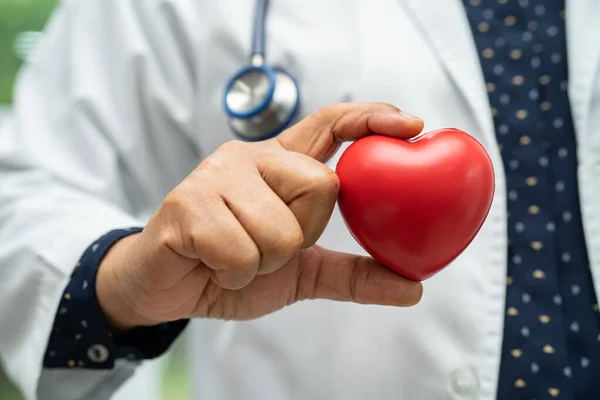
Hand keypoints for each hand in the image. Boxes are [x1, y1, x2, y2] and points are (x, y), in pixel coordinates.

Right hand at [96, 103, 424, 330]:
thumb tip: (414, 289)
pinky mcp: (186, 205)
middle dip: (302, 235)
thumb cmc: (231, 268)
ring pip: (280, 229)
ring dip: (263, 264)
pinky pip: (240, 252)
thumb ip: (353, 275)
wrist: (164, 289)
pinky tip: (211, 266)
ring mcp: (215, 176)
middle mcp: (249, 158)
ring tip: (234, 259)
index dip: (370, 118)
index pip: (330, 123)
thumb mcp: (300, 272)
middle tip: (267, 247)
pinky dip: (233, 275)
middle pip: (320, 186)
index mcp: (280, 165)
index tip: (412, 125)